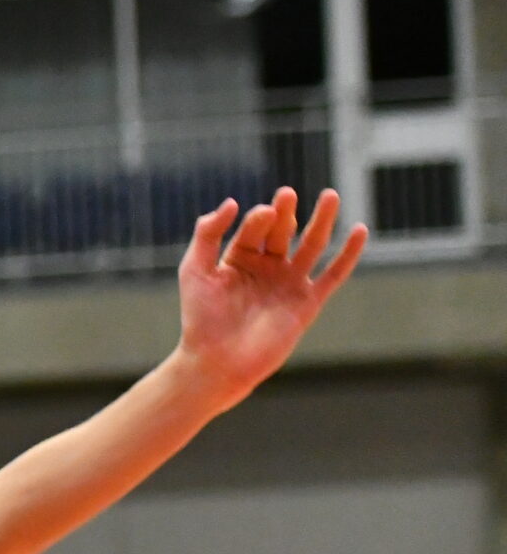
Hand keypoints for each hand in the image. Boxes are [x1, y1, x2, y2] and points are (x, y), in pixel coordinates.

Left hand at [174, 187, 366, 400]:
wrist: (217, 360)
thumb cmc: (200, 317)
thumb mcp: (195, 269)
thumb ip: (207, 233)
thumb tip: (233, 202)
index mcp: (240, 259)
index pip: (255, 227)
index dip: (258, 218)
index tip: (259, 213)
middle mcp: (267, 268)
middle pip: (283, 231)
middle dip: (286, 211)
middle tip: (287, 193)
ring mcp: (289, 284)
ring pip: (312, 245)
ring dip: (322, 220)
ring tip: (330, 195)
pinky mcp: (308, 303)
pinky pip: (333, 274)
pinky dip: (348, 253)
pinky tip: (359, 230)